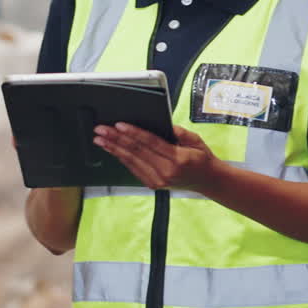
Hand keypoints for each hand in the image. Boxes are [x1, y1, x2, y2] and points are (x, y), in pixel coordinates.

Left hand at [92, 122, 219, 192]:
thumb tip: (157, 122)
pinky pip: (133, 169)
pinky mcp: (152, 184)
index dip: (133, 133)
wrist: (208, 181)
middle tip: (101, 130)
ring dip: (113, 148)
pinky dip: (121, 158)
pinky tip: (111, 149)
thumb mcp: (195, 140)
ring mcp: (157, 180)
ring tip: (100, 139)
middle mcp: (165, 172)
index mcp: (177, 159)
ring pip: (131, 161)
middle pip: (136, 152)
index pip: (150, 143)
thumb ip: (177, 131)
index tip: (119, 124)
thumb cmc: (201, 158)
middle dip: (116, 139)